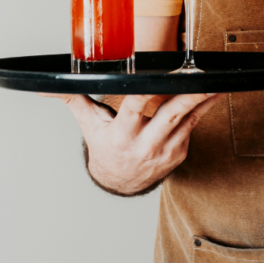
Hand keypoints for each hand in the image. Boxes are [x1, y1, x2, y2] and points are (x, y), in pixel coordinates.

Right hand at [41, 91, 223, 194]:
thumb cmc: (106, 147)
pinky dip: (202, 108)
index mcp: (122, 136)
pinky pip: (193, 125)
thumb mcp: (89, 124)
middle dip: (188, 96)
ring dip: (204, 99)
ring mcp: (165, 150)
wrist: (121, 182)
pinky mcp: (179, 151)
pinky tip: (213, 91)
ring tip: (218, 81)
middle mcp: (145, 145)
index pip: (133, 111)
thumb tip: (45, 84)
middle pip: (170, 116)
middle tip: (203, 79)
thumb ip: (72, 99)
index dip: (144, 96)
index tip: (155, 80)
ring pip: (187, 120)